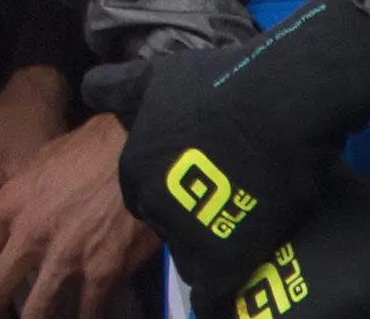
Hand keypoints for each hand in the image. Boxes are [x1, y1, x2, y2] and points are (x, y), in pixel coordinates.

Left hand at [0, 110, 161, 318]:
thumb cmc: (90, 147)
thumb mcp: (40, 161)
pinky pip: (88, 315)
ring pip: (36, 315)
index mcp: (9, 207)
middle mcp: (28, 239)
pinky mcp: (102, 275)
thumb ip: (24, 198)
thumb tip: (22, 219)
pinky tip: (88, 318)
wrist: (137, 150)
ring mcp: (65, 261)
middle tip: (1, 318)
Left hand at [107, 1, 369, 315]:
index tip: (202, 180)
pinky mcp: (222, 259)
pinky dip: (222, 291)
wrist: (279, 101)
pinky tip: (240, 271)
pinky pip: (212, 293)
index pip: (145, 196)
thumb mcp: (157, 76)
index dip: (174, 191)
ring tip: (243, 225)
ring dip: (210, 249)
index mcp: (134, 167)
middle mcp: (151, 203)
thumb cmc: (220, 83)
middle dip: (190, 221)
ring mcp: (185, 233)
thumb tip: (90, 90)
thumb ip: (117, 87)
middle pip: (167, 227)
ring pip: (191, 259)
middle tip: (226, 201)